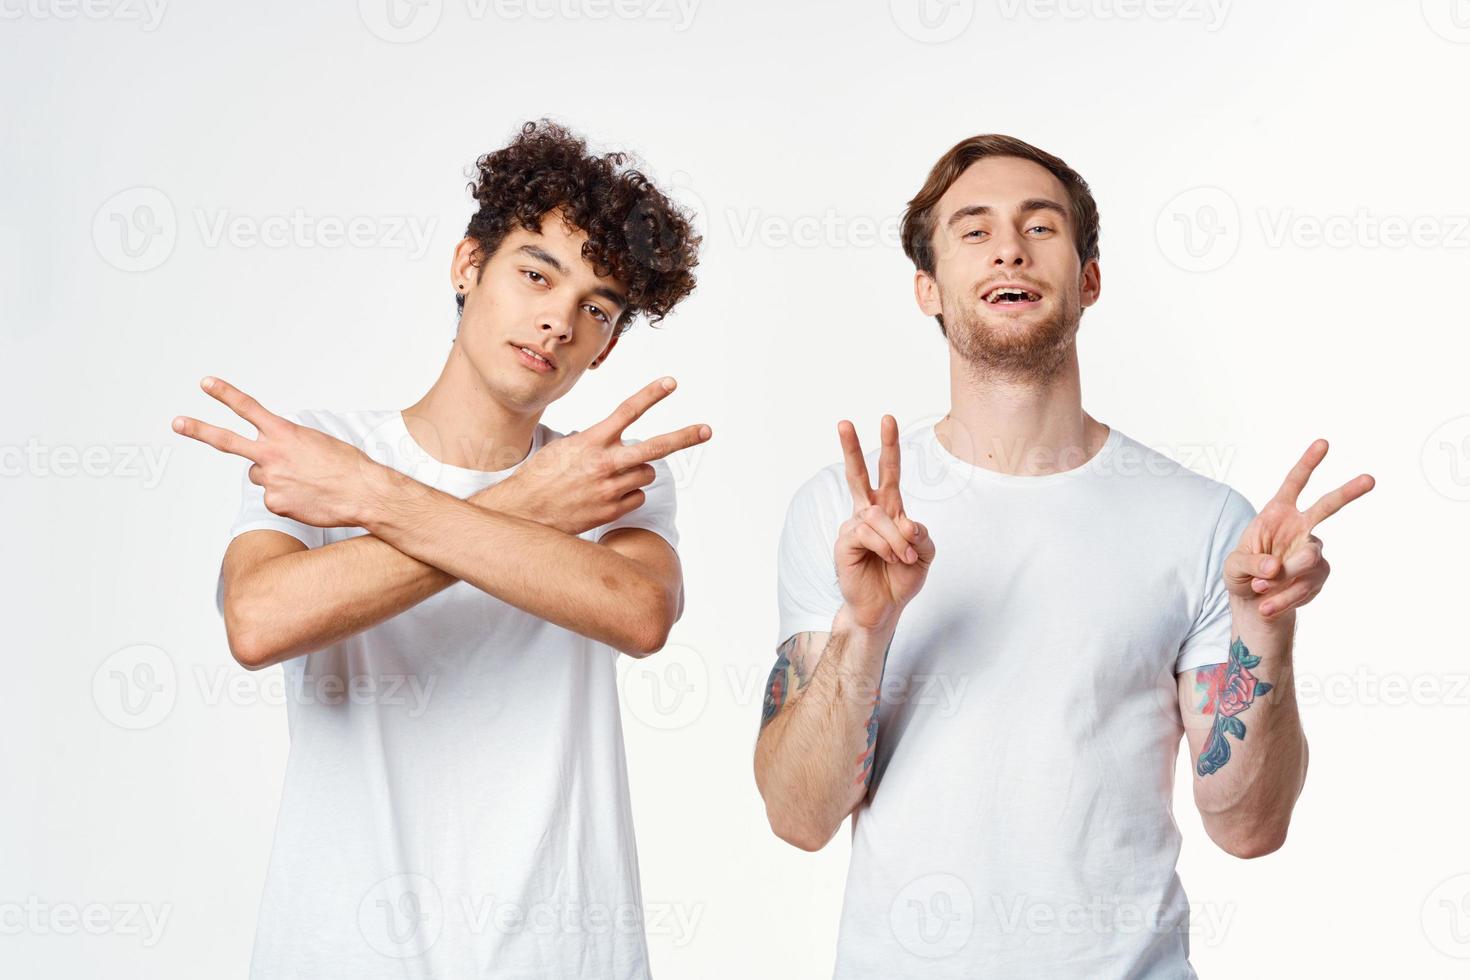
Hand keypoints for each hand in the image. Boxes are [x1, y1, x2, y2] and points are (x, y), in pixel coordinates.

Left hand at [172, 376, 386, 527]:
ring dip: (276, 477)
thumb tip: (273, 460)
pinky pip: (273, 499)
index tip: (206, 383)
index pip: (248, 408)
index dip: (224, 394)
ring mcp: (271, 480)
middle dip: (199, 430)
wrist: (363, 492)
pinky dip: (288, 499)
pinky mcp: (275, 503)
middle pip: (226, 441)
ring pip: (260, 476)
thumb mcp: (318, 442)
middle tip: (177, 422)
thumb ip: (289, 444)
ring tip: (304, 481)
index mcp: (285, 433)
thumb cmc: (348, 466)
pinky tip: (308, 497)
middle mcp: (272, 454)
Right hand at [490, 376, 710, 535]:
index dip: (652, 395)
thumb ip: (595, 442)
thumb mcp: (565, 448)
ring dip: (639, 472)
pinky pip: (638, 496)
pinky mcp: (612, 510)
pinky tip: (608, 496)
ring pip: (647, 474)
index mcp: (591, 442)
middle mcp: (605, 463)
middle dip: (684, 437)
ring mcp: (611, 489)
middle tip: (707, 430)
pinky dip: (630, 494)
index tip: (671, 382)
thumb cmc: (541, 477)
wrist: (523, 512)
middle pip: (655, 448)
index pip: (627, 411)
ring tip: (613, 476)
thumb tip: (618, 440)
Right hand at [835, 415, 934, 631]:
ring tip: (903, 559)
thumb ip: (922, 534)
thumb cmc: (901, 579)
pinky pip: (868, 533)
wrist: (884, 608)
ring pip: (879, 516)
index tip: (887, 420)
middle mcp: (868, 513)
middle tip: (844, 422)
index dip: (889, 447)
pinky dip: (886, 547)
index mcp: (888, 510)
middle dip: (851, 448)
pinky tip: (889, 559)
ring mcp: (853, 526)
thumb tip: (905, 522)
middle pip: (858, 475)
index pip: (888, 473)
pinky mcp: (844, 542)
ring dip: (898, 540)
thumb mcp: (926, 555)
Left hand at [1226, 438, 1374, 627]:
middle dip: (1348, 492)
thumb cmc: (1242, 574)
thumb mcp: (1233, 567)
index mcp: (1277, 514)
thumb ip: (1251, 563)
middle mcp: (1300, 527)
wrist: (1254, 602)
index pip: (1294, 483)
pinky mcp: (1319, 575)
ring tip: (1260, 592)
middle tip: (1370, 479)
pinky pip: (1307, 586)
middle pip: (1327, 506)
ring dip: (1283, 580)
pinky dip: (1285, 598)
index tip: (1323, 443)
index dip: (1308, 463)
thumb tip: (1275, 567)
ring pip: (1309, 560)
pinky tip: (1269, 605)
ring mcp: (1312, 551)